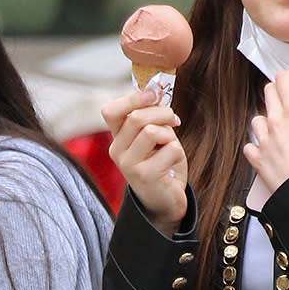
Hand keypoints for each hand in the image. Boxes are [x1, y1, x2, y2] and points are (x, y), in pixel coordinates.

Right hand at [102, 89, 187, 235]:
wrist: (167, 201)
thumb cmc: (163, 165)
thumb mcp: (157, 137)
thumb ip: (153, 117)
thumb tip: (156, 88)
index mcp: (117, 138)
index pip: (111, 110)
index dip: (133, 98)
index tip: (154, 94)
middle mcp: (117, 151)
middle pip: (137, 117)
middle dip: (163, 113)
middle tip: (174, 120)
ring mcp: (128, 164)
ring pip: (152, 131)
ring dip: (170, 134)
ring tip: (171, 145)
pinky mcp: (144, 175)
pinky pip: (170, 149)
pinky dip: (177, 152)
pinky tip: (171, 164)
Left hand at [243, 70, 288, 193]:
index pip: (283, 79)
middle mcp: (276, 121)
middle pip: (268, 93)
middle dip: (278, 92)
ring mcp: (265, 140)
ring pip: (257, 118)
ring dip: (266, 118)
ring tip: (279, 124)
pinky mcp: (258, 159)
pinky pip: (250, 146)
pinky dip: (257, 145)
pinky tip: (267, 148)